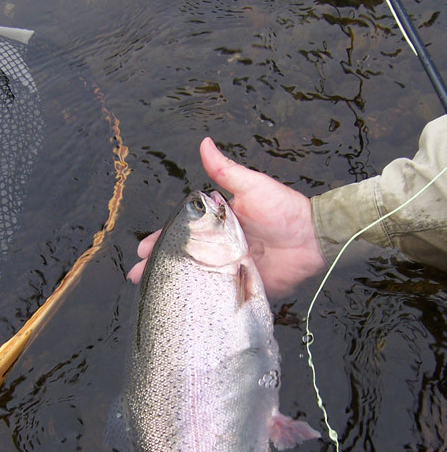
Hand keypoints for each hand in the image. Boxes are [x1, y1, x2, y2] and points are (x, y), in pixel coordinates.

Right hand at [128, 138, 325, 296]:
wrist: (313, 239)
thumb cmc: (283, 210)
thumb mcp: (251, 186)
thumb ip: (225, 170)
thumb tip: (204, 142)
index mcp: (218, 226)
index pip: (183, 234)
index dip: (161, 241)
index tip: (142, 249)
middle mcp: (220, 250)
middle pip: (184, 260)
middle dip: (160, 268)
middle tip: (138, 276)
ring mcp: (229, 271)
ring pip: (196, 280)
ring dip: (175, 287)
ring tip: (153, 296)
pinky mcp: (242, 289)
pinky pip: (219, 297)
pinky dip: (202, 303)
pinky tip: (183, 310)